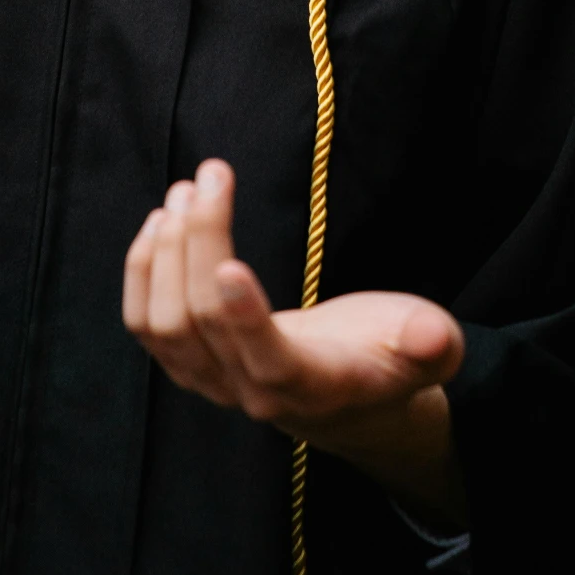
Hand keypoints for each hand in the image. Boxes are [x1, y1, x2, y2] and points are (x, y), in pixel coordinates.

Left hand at [123, 159, 465, 524]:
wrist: (351, 400)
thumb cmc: (388, 358)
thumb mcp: (428, 349)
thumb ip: (430, 344)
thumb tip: (431, 334)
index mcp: (313, 388)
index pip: (269, 364)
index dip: (245, 321)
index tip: (228, 265)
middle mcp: (252, 394)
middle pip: (204, 324)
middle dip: (201, 241)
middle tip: (213, 174)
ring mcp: (213, 383)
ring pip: (166, 325)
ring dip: (166, 251)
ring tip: (188, 189)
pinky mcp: (190, 364)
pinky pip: (146, 326)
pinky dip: (142, 272)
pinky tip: (159, 223)